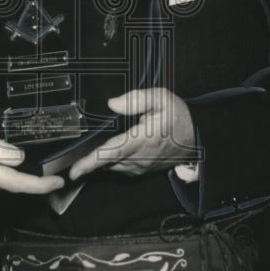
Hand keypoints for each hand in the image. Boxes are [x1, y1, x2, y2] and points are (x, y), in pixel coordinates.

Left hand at [69, 88, 196, 180]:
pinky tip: (108, 152)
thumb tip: (112, 104)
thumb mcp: (161, 98)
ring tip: (89, 154)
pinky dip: (111, 162)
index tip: (74, 172)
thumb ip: (137, 99)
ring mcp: (140, 166)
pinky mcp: (141, 170)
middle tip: (72, 159)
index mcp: (140, 141)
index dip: (90, 163)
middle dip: (88, 162)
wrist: (197, 137)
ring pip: (111, 166)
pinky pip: (120, 168)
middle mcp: (138, 158)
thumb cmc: (178, 116)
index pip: (110, 153)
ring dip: (100, 161)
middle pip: (105, 163)